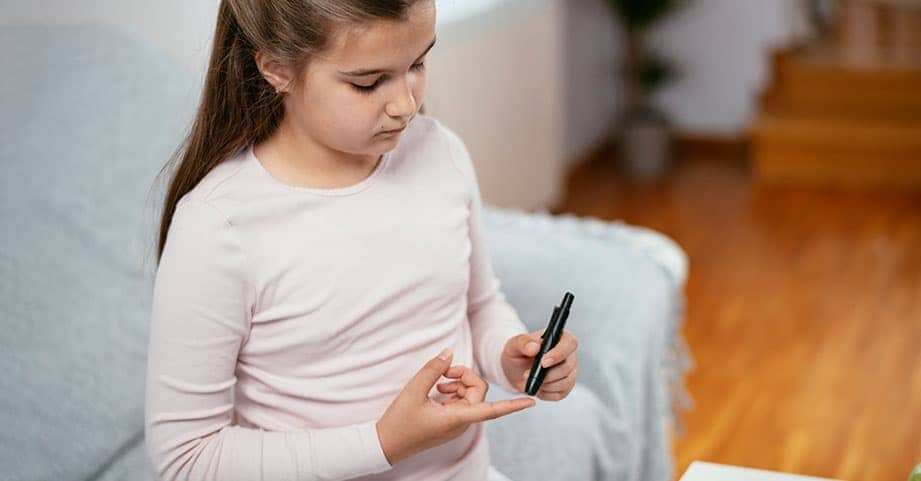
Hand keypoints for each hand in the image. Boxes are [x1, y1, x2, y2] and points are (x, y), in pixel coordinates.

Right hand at [376, 348, 535, 464]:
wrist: (386, 445)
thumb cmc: (399, 422)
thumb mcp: (413, 390)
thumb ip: (433, 369)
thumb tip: (449, 352)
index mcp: (456, 419)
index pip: (492, 411)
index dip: (513, 405)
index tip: (531, 401)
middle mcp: (461, 423)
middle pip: (479, 393)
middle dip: (467, 377)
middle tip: (446, 371)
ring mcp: (456, 424)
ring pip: (471, 397)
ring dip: (459, 384)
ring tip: (439, 380)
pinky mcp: (449, 423)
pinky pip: (461, 403)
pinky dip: (454, 392)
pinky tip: (438, 388)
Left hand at [501, 329, 578, 400]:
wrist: (516, 369)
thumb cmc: (518, 353)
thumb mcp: (515, 344)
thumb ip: (523, 343)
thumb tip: (534, 347)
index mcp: (560, 338)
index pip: (570, 343)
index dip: (559, 354)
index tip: (543, 362)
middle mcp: (569, 355)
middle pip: (567, 366)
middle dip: (547, 374)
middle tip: (527, 374)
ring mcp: (570, 372)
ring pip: (565, 382)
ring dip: (545, 384)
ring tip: (530, 380)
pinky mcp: (566, 387)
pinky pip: (560, 394)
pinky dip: (545, 393)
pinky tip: (536, 386)